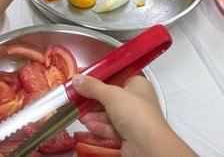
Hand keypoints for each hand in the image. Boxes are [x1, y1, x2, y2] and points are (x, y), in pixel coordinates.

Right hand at [75, 74, 193, 156]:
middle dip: (94, 100)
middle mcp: (137, 101)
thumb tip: (76, 78)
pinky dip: (99, 126)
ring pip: (110, 115)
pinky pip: (111, 128)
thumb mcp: (111, 94)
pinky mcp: (128, 136)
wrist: (147, 145)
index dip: (102, 80)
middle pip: (112, 98)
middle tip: (77, 99)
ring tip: (79, 114)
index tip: (85, 80)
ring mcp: (133, 120)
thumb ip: (93, 87)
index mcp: (138, 85)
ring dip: (94, 115)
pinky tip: (87, 125)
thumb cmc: (134, 112)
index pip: (118, 78)